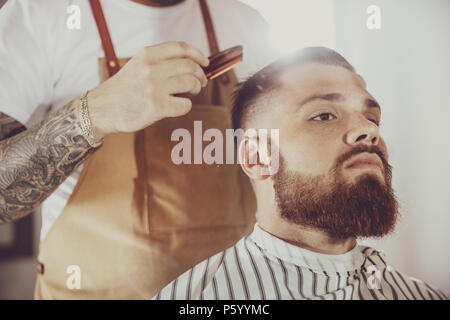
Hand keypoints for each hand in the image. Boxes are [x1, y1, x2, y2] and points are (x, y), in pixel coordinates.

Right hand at [86, 41, 208, 138]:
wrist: (101, 109)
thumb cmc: (123, 90)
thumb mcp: (137, 65)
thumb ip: (159, 62)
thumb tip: (191, 64)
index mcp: (147, 55)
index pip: (181, 48)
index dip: (198, 55)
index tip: (205, 63)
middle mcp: (151, 68)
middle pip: (190, 66)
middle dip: (200, 75)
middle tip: (200, 83)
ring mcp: (154, 88)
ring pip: (190, 83)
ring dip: (196, 89)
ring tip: (190, 94)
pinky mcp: (157, 107)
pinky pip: (185, 105)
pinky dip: (186, 106)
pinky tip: (178, 106)